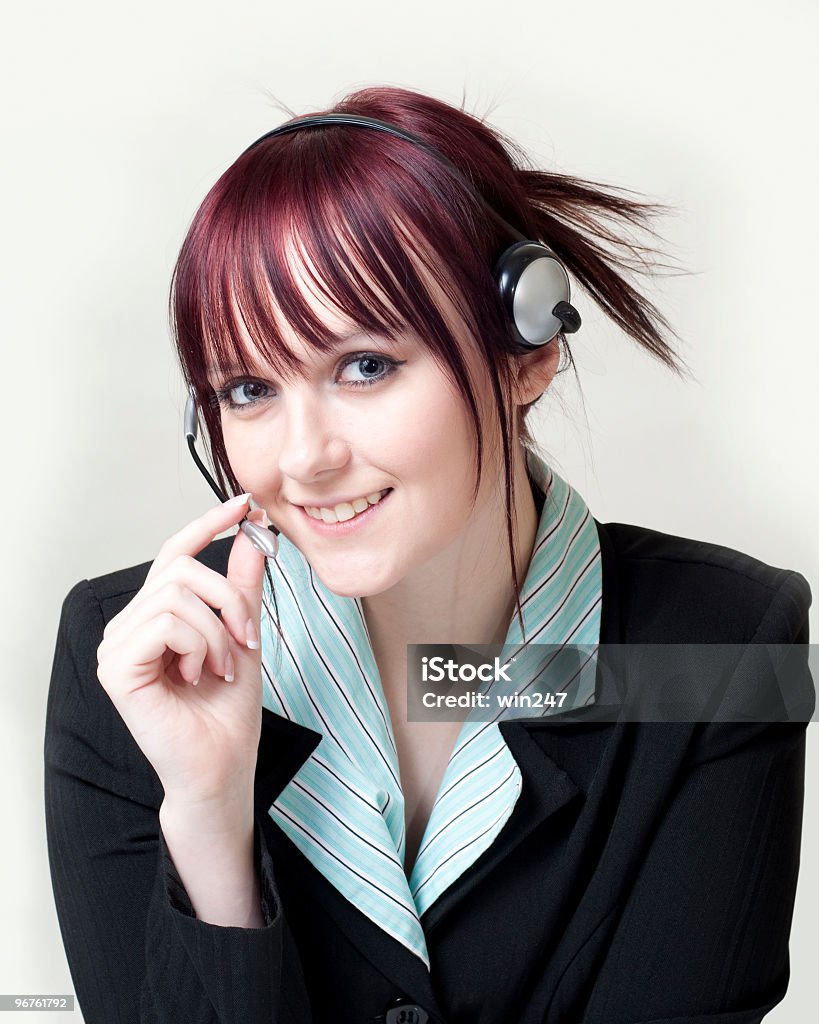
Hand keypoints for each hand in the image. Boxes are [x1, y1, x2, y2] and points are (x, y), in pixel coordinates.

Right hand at [96, 495, 268, 805]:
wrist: (223, 766)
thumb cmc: (227, 711)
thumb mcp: (243, 635)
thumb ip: (243, 587)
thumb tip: (253, 536)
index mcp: (154, 617)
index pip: (173, 555)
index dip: (207, 525)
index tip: (242, 505)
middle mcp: (128, 626)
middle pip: (180, 569)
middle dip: (227, 598)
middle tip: (247, 639)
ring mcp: (116, 647)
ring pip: (176, 595)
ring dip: (218, 631)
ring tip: (223, 667)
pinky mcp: (115, 668)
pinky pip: (166, 624)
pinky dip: (200, 645)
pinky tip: (201, 675)